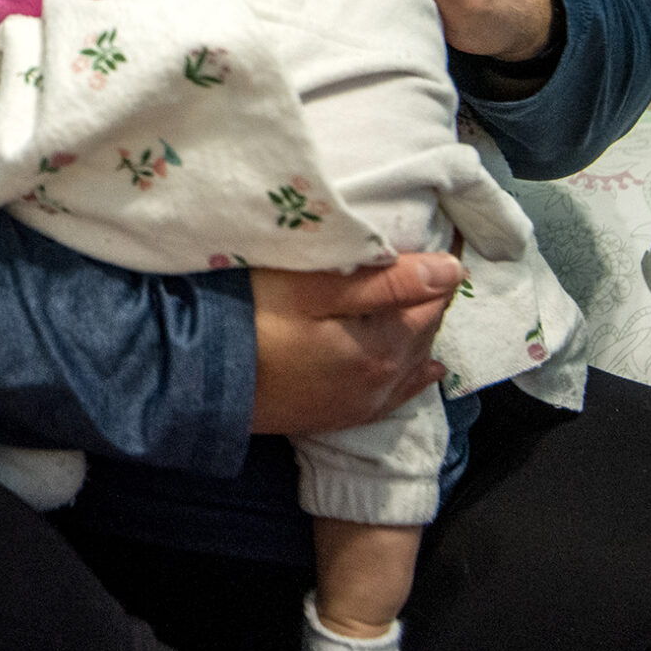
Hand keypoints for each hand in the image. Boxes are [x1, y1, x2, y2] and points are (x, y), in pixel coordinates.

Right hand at [249, 255, 460, 434]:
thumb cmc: (249, 321)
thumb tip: (453, 271)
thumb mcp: (313, 289)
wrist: (197, 382)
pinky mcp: (337, 416)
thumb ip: (387, 282)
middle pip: (425, 330)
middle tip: (428, 258)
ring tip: (422, 298)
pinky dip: (413, 375)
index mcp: (383, 347)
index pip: (434, 299)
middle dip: (430, 296)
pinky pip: (394, 394)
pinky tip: (425, 368)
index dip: (442, 265)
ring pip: (412, 361)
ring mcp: (361, 403)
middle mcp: (383, 381)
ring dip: (419, 330)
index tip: (444, 234)